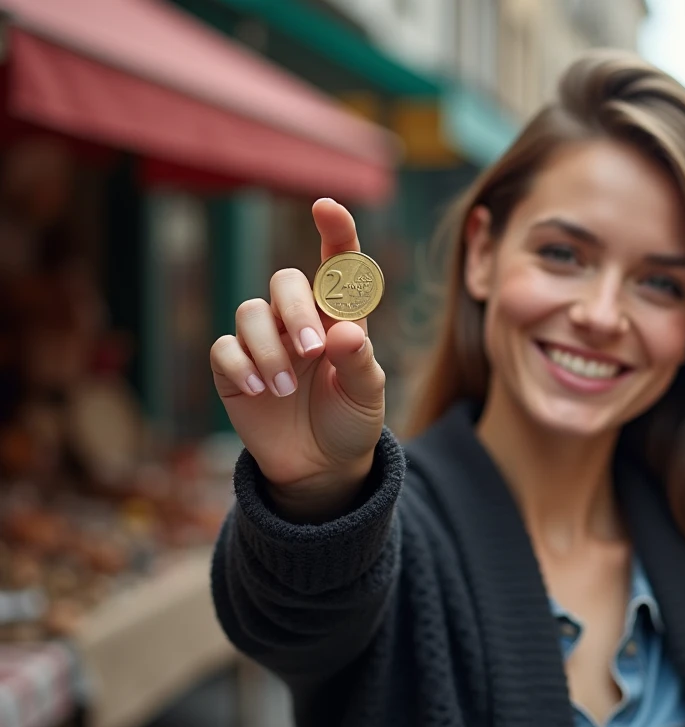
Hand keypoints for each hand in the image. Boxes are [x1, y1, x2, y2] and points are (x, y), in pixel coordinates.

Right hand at [210, 199, 385, 519]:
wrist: (321, 467)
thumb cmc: (350, 420)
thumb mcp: (367, 395)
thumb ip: (360, 362)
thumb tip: (345, 332)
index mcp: (339, 318)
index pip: (337, 265)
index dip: (334, 232)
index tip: (326, 207)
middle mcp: (298, 320)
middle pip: (284, 282)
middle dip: (297, 311)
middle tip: (313, 351)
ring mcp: (264, 341)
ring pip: (249, 312)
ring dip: (268, 348)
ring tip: (286, 387)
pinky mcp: (234, 368)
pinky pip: (224, 348)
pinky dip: (242, 366)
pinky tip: (261, 391)